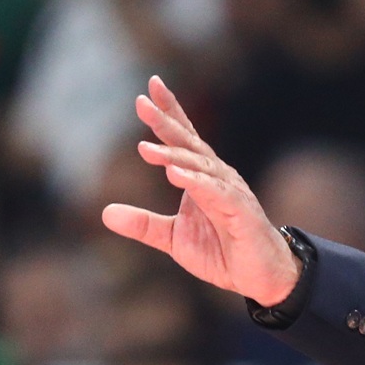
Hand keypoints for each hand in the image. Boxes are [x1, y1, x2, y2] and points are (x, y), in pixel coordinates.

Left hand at [102, 76, 300, 306]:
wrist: (260, 277)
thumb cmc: (222, 251)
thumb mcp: (173, 238)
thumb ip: (143, 224)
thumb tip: (105, 213)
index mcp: (202, 177)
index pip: (185, 137)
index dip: (169, 111)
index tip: (150, 86)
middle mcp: (218, 176)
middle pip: (189, 143)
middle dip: (165, 122)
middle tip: (140, 103)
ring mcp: (230, 191)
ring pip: (199, 166)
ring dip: (173, 156)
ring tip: (145, 150)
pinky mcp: (240, 212)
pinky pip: (216, 193)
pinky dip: (196, 183)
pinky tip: (176, 175)